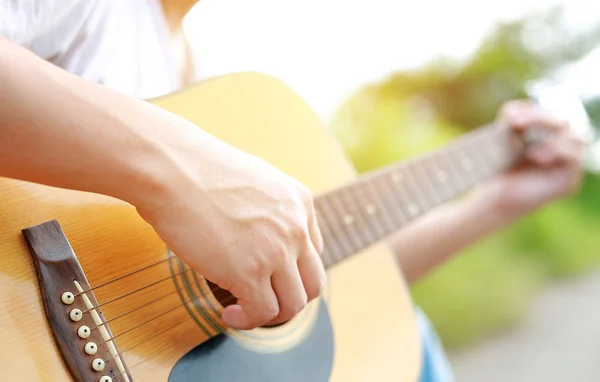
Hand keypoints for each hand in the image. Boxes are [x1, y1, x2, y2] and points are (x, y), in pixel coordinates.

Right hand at [135, 128, 325, 329]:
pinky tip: (228, 313)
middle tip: (262, 299)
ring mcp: (276, 251)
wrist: (171, 167)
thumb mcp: (252, 180)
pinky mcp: (249, 272)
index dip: (291, 271)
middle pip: (312, 283)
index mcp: (299, 201)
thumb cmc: (196, 169)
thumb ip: (266, 206)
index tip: (269, 277)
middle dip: (288, 298)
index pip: (313, 251)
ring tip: (243, 310)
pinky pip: (262, 313)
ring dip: (270, 315)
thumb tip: (255, 234)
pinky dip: (246, 320)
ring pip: (293, 304)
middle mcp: (296, 227)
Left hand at [478, 100, 584, 218]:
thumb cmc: (498, 167)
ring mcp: (568, 163)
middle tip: (516, 124)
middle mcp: (562, 146)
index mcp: (549, 133)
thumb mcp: (502, 138)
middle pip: (563, 122)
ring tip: (528, 150)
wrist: (494, 197)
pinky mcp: (569, 180)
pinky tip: (535, 156)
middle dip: (540, 120)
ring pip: (575, 138)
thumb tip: (515, 108)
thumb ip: (510, 118)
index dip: (533, 112)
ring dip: (551, 138)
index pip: (549, 113)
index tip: (510, 117)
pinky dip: (557, 152)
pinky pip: (573, 159)